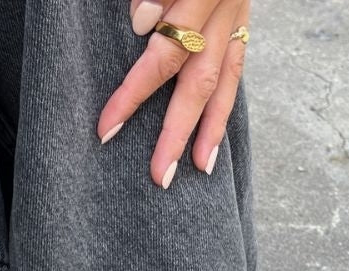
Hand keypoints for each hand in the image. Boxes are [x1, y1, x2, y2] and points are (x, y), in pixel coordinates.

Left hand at [98, 0, 250, 187]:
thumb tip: (144, 24)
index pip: (164, 52)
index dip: (134, 94)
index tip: (106, 130)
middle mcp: (226, 3)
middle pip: (200, 79)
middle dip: (177, 132)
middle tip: (159, 176)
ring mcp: (239, 9)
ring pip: (227, 76)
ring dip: (212, 127)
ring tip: (199, 169)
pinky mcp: (242, 13)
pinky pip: (237, 63)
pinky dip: (225, 101)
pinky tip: (214, 134)